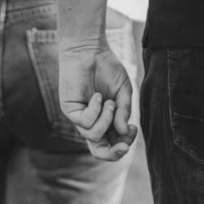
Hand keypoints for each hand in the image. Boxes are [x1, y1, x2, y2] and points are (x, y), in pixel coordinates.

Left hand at [59, 40, 137, 160]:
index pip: (113, 144)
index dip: (124, 144)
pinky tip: (96, 96)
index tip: (133, 130)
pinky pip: (85, 123)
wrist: (90, 50)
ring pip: (93, 136)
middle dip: (112, 153)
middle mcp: (92, 123)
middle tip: (123, 148)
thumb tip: (124, 131)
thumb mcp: (123, 92)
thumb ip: (124, 112)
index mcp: (107, 122)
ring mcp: (80, 118)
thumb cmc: (107, 69)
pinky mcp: (70, 111)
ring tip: (109, 102)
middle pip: (99, 151)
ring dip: (106, 120)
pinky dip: (95, 110)